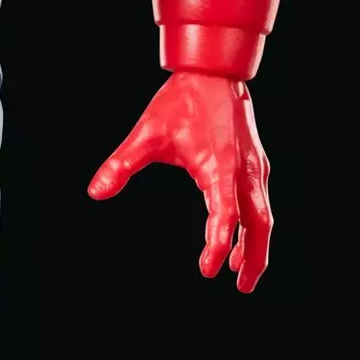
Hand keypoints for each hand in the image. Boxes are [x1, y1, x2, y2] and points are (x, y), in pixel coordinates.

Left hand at [88, 73, 274, 291]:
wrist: (212, 71)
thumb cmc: (181, 101)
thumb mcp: (146, 134)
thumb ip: (122, 164)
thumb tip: (95, 192)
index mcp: (221, 166)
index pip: (225, 215)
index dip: (218, 245)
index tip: (208, 270)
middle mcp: (244, 171)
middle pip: (260, 224)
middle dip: (254, 258)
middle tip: (242, 288)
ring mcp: (254, 168)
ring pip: (264, 216)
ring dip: (256, 246)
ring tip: (241, 274)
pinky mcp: (255, 165)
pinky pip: (259, 203)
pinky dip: (253, 226)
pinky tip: (237, 240)